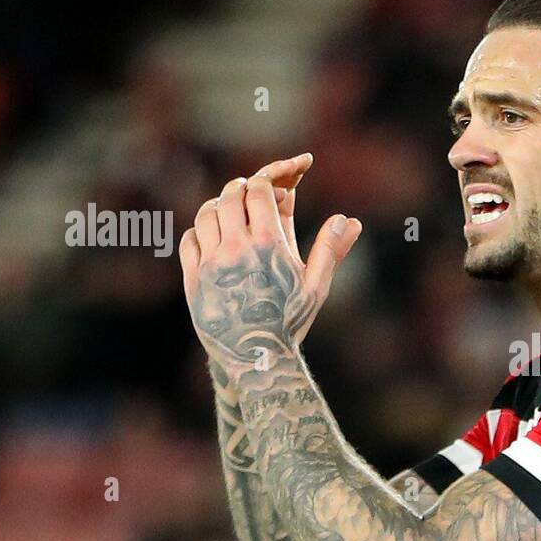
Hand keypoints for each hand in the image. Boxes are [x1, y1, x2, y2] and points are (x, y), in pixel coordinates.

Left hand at [179, 161, 361, 370]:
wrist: (257, 359)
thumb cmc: (291, 322)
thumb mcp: (316, 287)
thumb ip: (331, 249)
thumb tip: (350, 221)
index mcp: (268, 244)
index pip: (258, 190)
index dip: (267, 181)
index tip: (274, 186)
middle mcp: (236, 248)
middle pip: (230, 196)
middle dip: (242, 188)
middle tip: (251, 192)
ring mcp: (211, 262)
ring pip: (206, 214)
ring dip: (219, 206)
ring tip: (232, 212)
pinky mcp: (193, 278)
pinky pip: (190, 239)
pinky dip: (201, 231)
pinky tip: (214, 237)